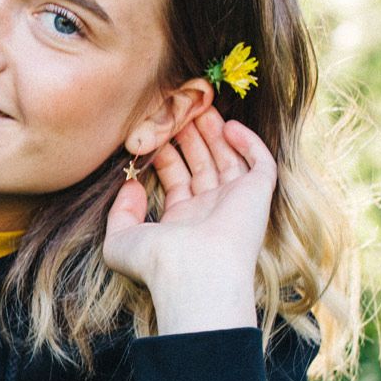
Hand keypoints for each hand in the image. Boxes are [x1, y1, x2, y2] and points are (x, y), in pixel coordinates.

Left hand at [103, 107, 276, 334]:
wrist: (194, 273)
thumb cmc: (157, 262)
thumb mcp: (120, 240)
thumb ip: (120, 212)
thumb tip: (130, 185)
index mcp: (182, 223)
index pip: (176, 180)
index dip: (166, 153)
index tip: (154, 131)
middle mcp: (210, 212)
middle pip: (202, 165)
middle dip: (191, 138)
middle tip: (179, 110)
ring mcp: (235, 204)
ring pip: (228, 160)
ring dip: (215, 134)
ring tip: (200, 107)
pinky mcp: (258, 195)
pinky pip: (260, 163)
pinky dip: (248, 142)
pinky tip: (228, 126)